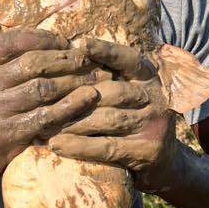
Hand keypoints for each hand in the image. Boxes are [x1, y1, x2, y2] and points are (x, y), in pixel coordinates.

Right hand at [0, 28, 99, 186]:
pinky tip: (87, 99)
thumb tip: (60, 43)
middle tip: (89, 60)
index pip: (13, 40)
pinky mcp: (7, 134)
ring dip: (73, 81)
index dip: (43, 38)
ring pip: (42, 88)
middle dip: (65, 60)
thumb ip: (17, 63)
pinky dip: (70, 106)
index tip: (67, 42)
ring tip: (96, 79)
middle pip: (32, 63)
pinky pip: (45, 116)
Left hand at [47, 38, 177, 192]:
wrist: (165, 163)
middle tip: (43, 98)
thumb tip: (71, 51)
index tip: (82, 45)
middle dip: (74, 96)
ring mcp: (154, 124)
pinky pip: (106, 147)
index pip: (128, 59)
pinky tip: (57, 145)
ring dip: (71, 123)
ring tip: (44, 124)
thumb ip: (110, 76)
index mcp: (151, 77)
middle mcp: (156, 97)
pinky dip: (79, 146)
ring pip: (105, 119)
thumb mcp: (131, 93)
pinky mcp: (148, 150)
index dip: (106, 51)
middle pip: (110, 91)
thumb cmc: (135, 120)